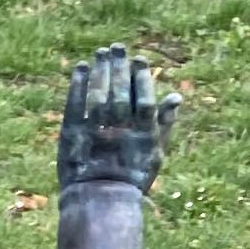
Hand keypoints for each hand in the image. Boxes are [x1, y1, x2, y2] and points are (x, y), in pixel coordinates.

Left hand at [55, 44, 178, 193]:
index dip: (141, 75)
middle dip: (119, 65)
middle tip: (117, 47)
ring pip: (99, 91)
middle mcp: (120, 125)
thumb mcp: (154, 154)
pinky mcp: (73, 131)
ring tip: (100, 54)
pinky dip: (78, 83)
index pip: (144, 94)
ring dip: (99, 69)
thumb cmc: (132, 178)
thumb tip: (176, 97)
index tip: (138, 59)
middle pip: (120, 88)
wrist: (100, 201)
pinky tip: (80, 69)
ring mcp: (95, 128)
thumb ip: (164, 124)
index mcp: (142, 130)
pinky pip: (76, 102)